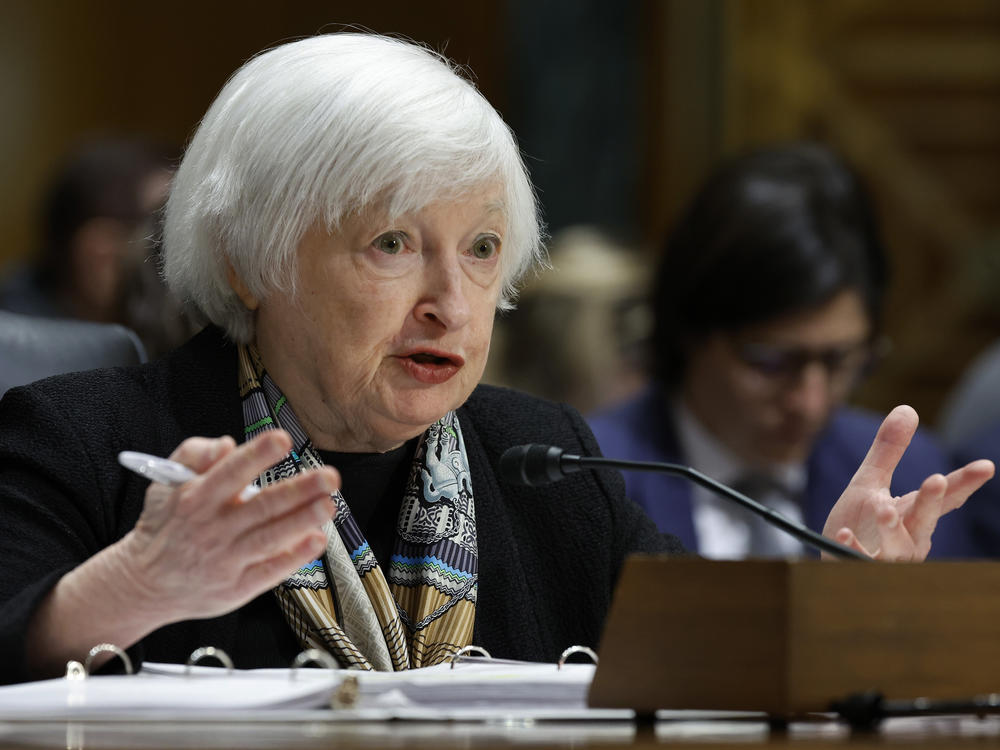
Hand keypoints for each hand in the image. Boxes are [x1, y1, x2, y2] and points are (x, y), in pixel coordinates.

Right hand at [118, 430, 337, 621]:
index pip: (231, 471)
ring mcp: (226, 559)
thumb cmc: (165, 525)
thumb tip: (226, 444)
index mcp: (196, 497)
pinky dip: (294, 556)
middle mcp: (213, 528)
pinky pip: (270, 570)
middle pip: (262, 506)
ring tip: (328, 504)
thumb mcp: (165, 481)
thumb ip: (194, 454)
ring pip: (270, 537)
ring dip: (303, 520)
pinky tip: (317, 539)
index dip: (258, 454)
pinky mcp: (237, 587)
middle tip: (329, 476)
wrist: (145, 583)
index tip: (283, 439)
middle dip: (299, 490)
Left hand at [822, 405, 993, 560]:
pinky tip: (843, 534)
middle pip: (925, 520)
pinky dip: (852, 549)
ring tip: (882, 508)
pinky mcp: (860, 569)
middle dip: (932, 501)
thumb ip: (889, 451)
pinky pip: (859, 561)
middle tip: (937, 479)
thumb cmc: (859, 523)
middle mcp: (909, 538)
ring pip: (898, 547)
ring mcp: (887, 558)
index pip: (945, 498)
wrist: (831, 559)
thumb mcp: (870, 482)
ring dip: (892, 528)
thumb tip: (908, 409)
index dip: (964, 482)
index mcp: (913, 514)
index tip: (986, 466)